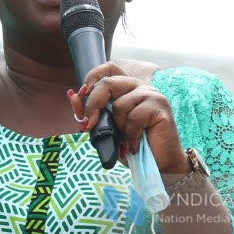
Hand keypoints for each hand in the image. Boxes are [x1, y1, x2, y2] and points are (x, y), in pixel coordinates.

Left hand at [71, 62, 186, 173]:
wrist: (157, 165)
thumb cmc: (131, 146)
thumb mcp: (104, 130)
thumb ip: (89, 112)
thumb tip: (72, 95)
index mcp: (126, 88)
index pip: (108, 68)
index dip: (92, 76)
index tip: (81, 94)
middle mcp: (139, 87)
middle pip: (108, 83)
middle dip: (93, 105)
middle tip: (90, 125)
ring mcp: (152, 95)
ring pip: (120, 104)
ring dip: (118, 127)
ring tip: (127, 139)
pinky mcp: (160, 106)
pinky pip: (134, 116)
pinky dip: (131, 134)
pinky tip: (136, 142)